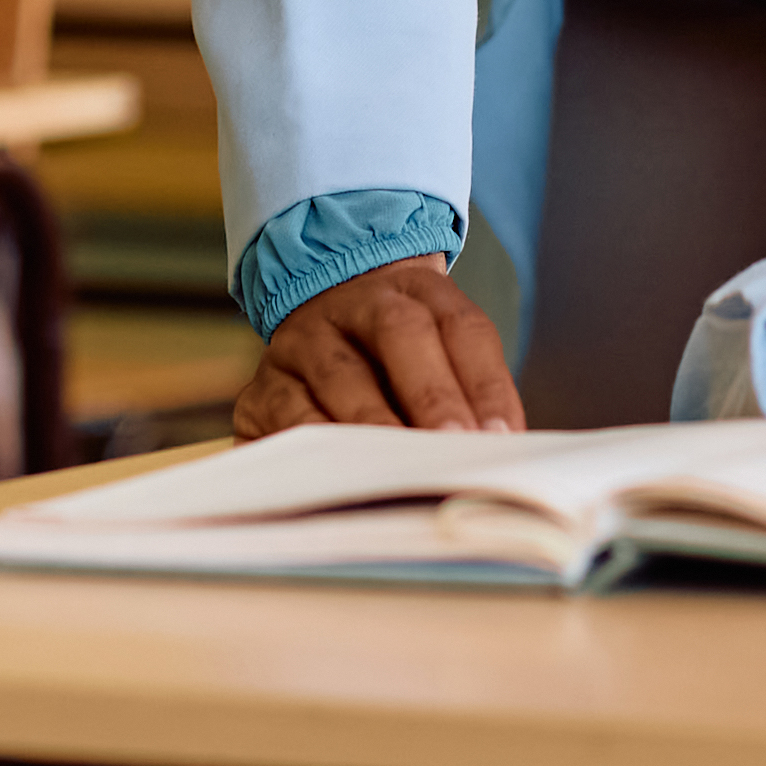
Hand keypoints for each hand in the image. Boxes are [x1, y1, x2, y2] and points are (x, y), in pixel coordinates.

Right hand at [234, 257, 524, 436]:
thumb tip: (501, 451)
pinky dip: (319, 443)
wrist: (310, 326)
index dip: (486, 383)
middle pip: (402, 332)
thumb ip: (468, 398)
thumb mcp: (435, 358)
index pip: (463, 329)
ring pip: (341, 372)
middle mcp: (359, 303)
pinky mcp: (264, 387)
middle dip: (433, 393)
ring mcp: (305, 340)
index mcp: (417, 291)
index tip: (502, 436)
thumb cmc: (392, 364)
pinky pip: (289, 414)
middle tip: (456, 445)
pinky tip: (342, 473)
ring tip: (403, 465)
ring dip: (376, 421)